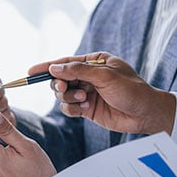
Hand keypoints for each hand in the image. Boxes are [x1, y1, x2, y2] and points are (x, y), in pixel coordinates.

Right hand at [29, 52, 175, 133]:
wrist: (146, 115)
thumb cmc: (132, 91)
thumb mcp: (105, 76)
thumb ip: (78, 71)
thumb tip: (54, 68)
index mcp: (94, 62)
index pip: (65, 63)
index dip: (47, 67)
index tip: (31, 72)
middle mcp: (89, 76)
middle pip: (60, 79)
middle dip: (60, 84)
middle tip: (64, 88)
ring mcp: (87, 92)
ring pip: (62, 95)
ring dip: (69, 98)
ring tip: (84, 100)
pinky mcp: (87, 108)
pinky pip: (68, 108)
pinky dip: (72, 109)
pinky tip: (85, 109)